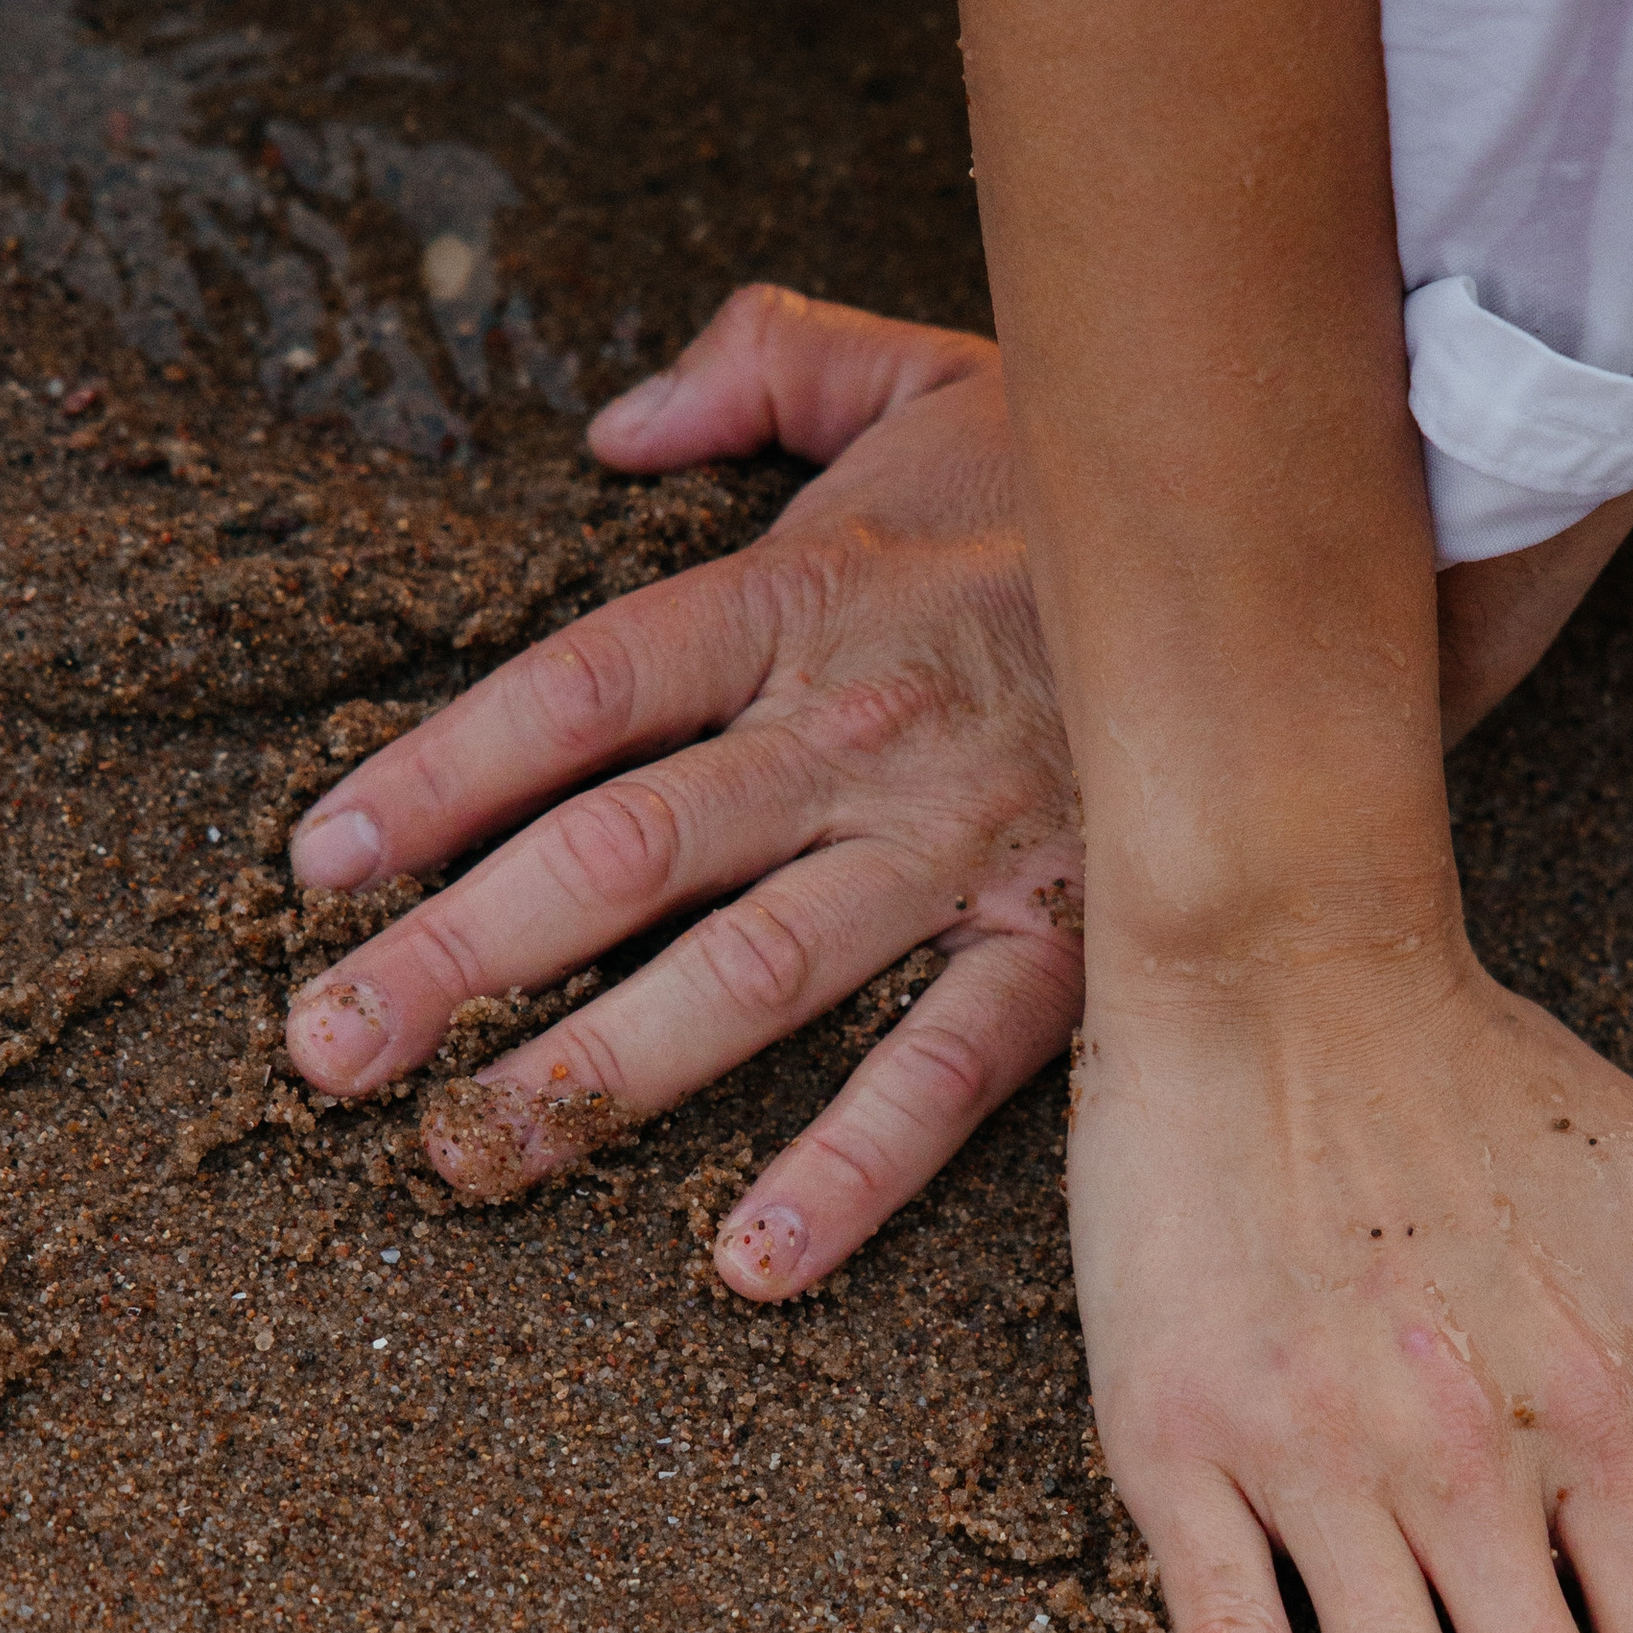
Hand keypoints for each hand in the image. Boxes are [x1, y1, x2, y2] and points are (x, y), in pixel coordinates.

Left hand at [283, 288, 1083, 1284]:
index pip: (576, 694)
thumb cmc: (1099, 479)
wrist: (1314, 540)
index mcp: (802, 595)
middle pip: (616, 854)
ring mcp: (960, 848)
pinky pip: (948, 1073)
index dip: (437, 775)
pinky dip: (852, 1172)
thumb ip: (762, 367)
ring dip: (595, 1075)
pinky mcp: (1073, 941)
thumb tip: (614, 419)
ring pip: (747, 976)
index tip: (318, 864)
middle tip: (324, 1053)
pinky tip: (746, 1265)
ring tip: (464, 1158)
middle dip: (454, 959)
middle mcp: (854, 730)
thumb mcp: (925, 369)